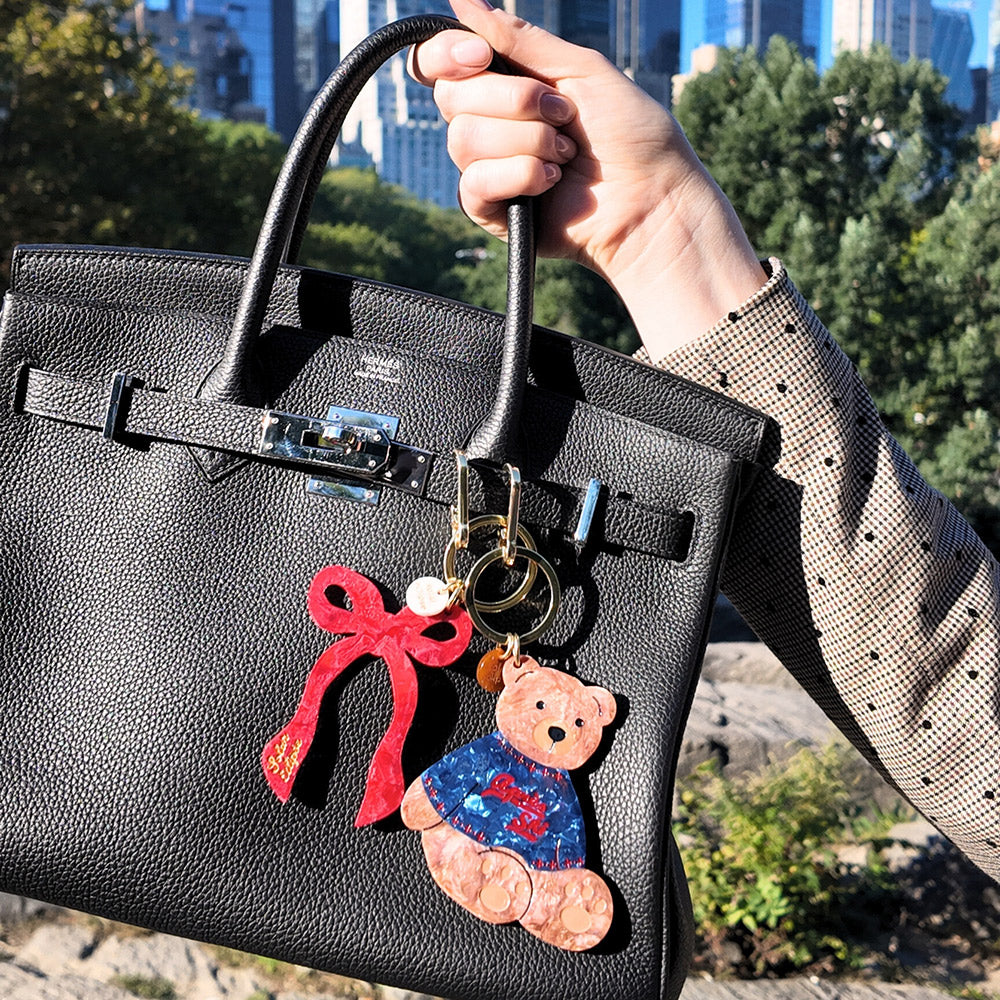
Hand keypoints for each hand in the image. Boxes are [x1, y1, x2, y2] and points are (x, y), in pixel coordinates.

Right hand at [411, 0, 766, 355]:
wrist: (651, 199)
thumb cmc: (630, 134)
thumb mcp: (580, 70)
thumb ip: (521, 39)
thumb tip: (462, 0)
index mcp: (505, 86)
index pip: (442, 65)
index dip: (447, 54)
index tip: (481, 55)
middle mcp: (490, 125)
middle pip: (452, 98)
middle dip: (514, 100)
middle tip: (564, 114)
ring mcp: (489, 170)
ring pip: (464, 140)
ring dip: (527, 141)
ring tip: (566, 154)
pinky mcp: (493, 212)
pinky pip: (475, 183)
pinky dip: (521, 175)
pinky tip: (552, 181)